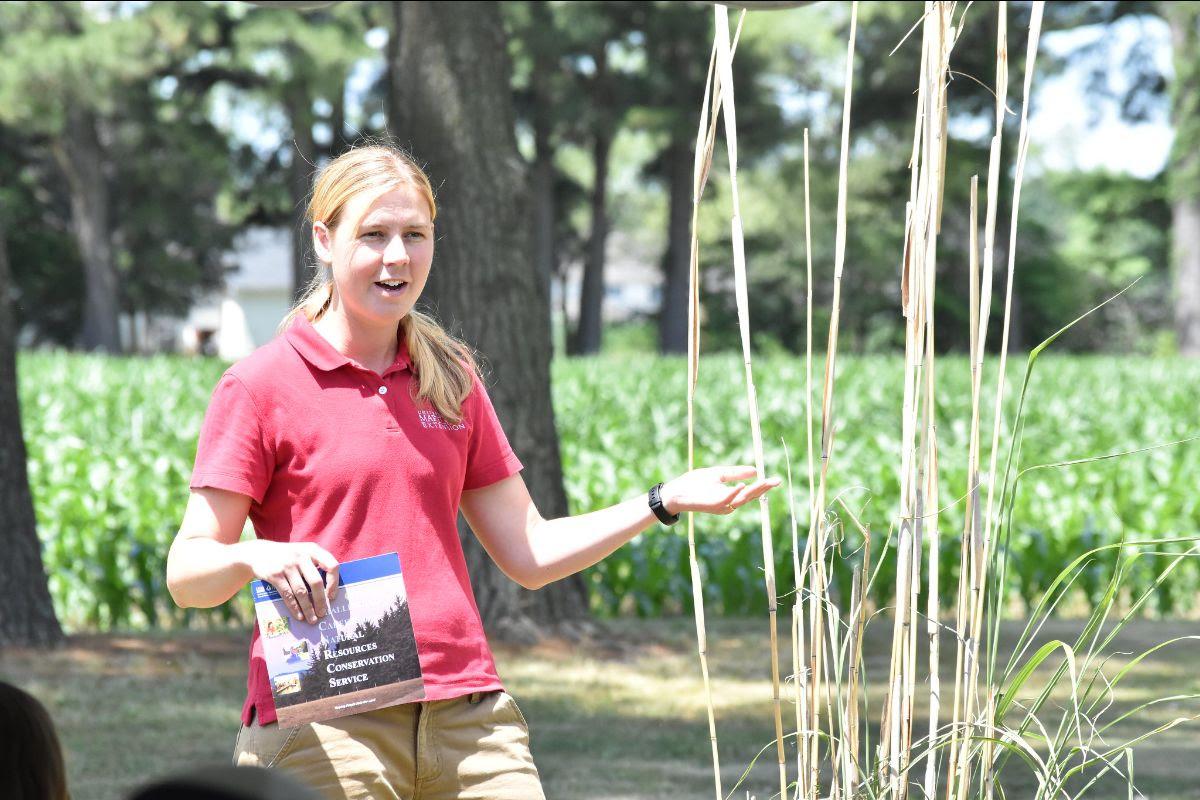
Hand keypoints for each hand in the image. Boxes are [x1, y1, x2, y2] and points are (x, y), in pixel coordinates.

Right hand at [242, 540, 339, 624]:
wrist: (258, 552)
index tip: (332, 596)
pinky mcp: (275, 575)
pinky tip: (299, 616)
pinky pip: (287, 595)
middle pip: (316, 582)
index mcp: (313, 550)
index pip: (332, 565)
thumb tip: (329, 592)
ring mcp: (287, 565)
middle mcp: (301, 556)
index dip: (334, 583)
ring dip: (308, 608)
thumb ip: (316, 564)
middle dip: (321, 601)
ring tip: (312, 619)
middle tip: (323, 613)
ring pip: (301, 591)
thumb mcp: (303, 552)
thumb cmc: (288, 556)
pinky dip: (294, 607)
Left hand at [661, 465, 781, 516]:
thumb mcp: (719, 473)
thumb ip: (736, 472)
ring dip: (754, 491)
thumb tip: (755, 470)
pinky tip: (743, 485)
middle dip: (764, 489)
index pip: (751, 491)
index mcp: (731, 495)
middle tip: (776, 481)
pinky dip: (735, 493)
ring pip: (741, 499)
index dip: (764, 486)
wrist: (675, 491)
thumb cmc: (694, 483)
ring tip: (765, 482)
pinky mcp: (712, 505)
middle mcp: (729, 503)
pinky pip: (726, 500)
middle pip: (750, 496)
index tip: (777, 480)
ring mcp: (721, 505)